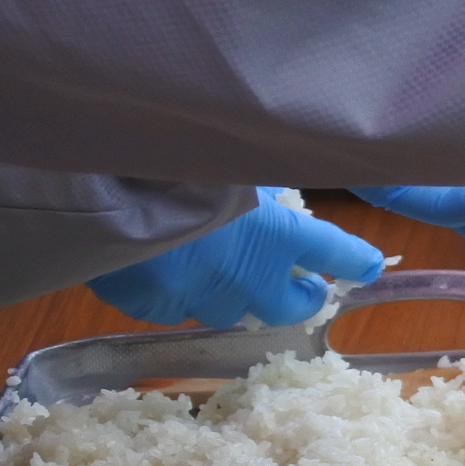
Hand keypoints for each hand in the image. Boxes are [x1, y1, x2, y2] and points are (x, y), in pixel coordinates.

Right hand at [88, 188, 382, 327]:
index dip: (356, 260)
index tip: (369, 264)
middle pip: (291, 308)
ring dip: (231, 292)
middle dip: (298, 298)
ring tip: (219, 266)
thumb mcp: (233, 161)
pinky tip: (159, 264)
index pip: (337, 254)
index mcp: (277, 234)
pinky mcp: (152, 305)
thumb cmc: (176, 156)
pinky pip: (173, 307)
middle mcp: (246, 275)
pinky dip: (175, 291)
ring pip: (227, 309)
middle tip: (300, 286)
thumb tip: (267, 197)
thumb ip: (257, 186)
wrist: (94, 182)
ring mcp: (198, 296)